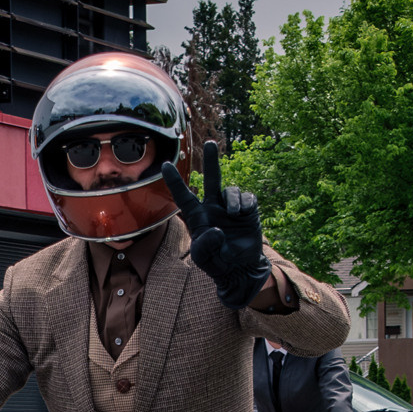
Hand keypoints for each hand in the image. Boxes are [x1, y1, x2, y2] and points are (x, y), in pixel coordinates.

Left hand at [161, 141, 268, 308]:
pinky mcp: (248, 211)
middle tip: (210, 143)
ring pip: (231, 190)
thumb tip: (217, 230)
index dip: (174, 181)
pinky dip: (245, 204)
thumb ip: (205, 245)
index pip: (183, 196)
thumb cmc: (216, 262)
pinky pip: (247, 198)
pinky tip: (243, 215)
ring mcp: (231, 207)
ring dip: (232, 200)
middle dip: (211, 160)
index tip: (164, 165)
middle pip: (212, 179)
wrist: (239, 268)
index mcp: (197, 216)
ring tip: (233, 214)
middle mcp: (213, 207)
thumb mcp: (203, 257)